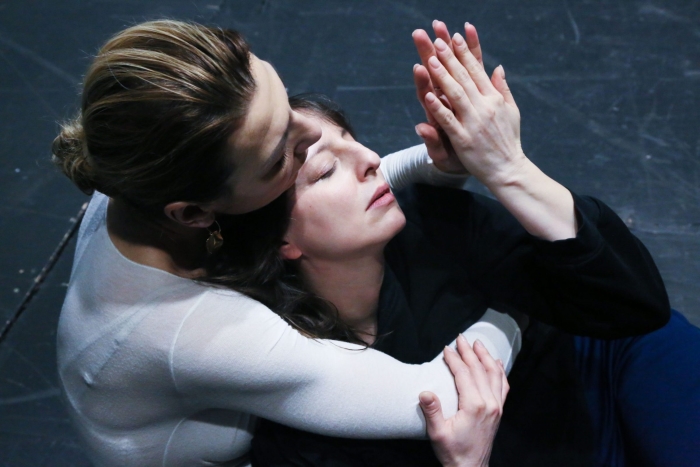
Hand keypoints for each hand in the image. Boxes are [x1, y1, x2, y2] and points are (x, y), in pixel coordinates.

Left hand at [414, 23, 524, 187]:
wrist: (508, 170)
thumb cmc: (507, 140)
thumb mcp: (510, 112)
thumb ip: (502, 89)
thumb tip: (497, 68)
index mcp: (494, 99)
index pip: (476, 71)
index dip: (465, 53)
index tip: (454, 37)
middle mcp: (484, 108)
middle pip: (464, 78)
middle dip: (450, 58)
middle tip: (437, 40)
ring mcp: (473, 123)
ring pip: (455, 95)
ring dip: (442, 77)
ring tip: (430, 60)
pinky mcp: (463, 140)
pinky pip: (448, 122)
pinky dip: (439, 109)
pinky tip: (428, 96)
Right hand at [419, 335, 508, 466]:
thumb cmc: (453, 452)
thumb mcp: (437, 434)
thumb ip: (432, 411)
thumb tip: (425, 392)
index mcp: (474, 406)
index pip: (464, 374)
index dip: (455, 359)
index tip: (446, 349)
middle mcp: (489, 403)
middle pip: (479, 370)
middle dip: (469, 352)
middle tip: (460, 338)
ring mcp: (497, 407)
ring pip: (494, 374)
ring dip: (485, 357)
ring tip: (477, 344)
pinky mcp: (498, 411)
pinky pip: (503, 386)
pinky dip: (500, 372)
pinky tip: (496, 363)